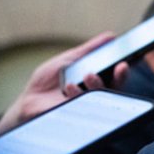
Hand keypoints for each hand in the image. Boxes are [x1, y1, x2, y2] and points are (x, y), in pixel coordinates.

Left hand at [0, 33, 129, 135]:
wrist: (29, 98)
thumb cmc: (49, 80)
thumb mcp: (70, 59)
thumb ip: (90, 49)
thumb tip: (111, 36)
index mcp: (98, 81)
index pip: (117, 78)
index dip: (123, 72)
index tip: (124, 63)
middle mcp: (97, 96)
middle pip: (117, 89)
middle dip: (120, 78)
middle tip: (119, 68)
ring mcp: (89, 108)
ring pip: (104, 100)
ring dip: (98, 85)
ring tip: (88, 75)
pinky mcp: (78, 117)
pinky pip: (87, 110)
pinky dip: (80, 95)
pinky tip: (70, 86)